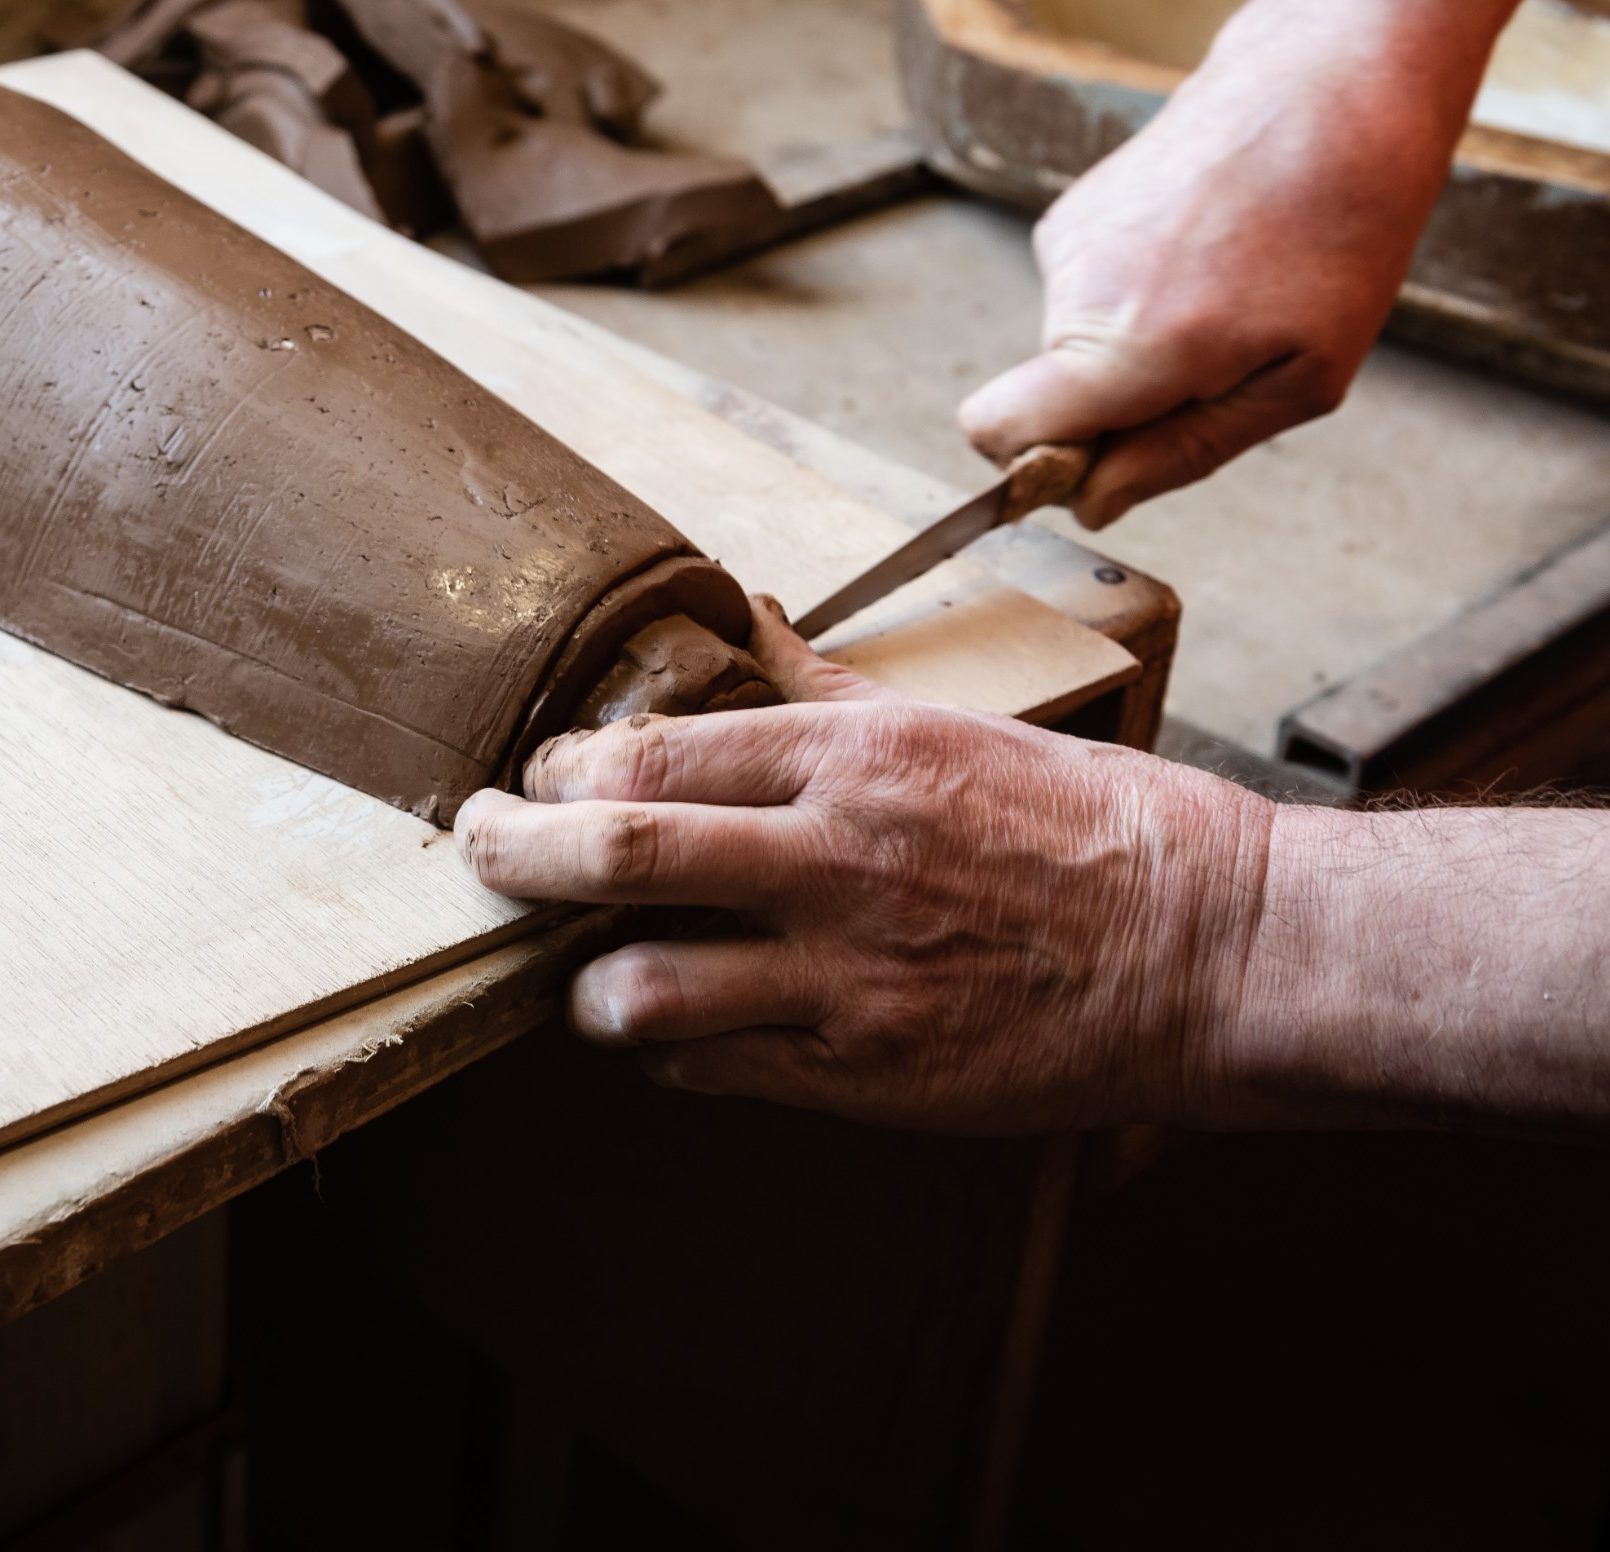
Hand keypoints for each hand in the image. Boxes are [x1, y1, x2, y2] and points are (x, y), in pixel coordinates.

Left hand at [456, 599, 1277, 1131]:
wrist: (1214, 948)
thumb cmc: (1085, 824)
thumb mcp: (949, 725)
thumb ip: (822, 685)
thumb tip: (743, 615)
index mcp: (854, 758)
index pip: (646, 753)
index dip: (559, 773)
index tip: (538, 779)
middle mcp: (837, 858)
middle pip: (612, 855)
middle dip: (507, 856)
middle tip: (476, 852)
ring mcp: (851, 976)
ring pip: (639, 989)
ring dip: (588, 985)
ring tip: (587, 976)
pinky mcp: (872, 1074)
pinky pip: (716, 1071)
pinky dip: (674, 1053)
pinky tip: (685, 1030)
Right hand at [958, 0, 1462, 526]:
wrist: (1331, 82)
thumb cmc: (1340, 228)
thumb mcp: (1299, 379)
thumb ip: (1182, 453)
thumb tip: (1092, 502)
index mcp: (1129, 346)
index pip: (996, 431)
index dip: (1034, 464)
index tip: (1104, 457)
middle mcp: (1075, 291)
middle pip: (1049, 397)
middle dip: (1119, 402)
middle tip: (1225, 356)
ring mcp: (1066, 242)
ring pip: (1074, 343)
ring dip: (1139, 339)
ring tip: (1231, 285)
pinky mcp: (1073, 209)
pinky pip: (1088, 291)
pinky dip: (1140, 289)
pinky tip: (1210, 248)